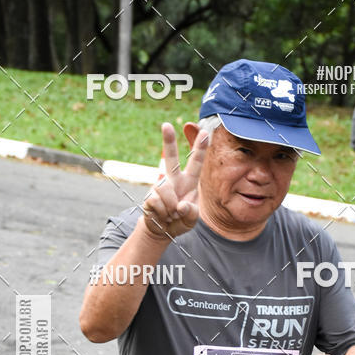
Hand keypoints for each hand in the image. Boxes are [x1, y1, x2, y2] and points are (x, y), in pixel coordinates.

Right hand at [142, 122, 207, 239]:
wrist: (162, 230)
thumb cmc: (180, 220)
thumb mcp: (192, 219)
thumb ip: (191, 213)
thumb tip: (179, 205)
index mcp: (189, 182)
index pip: (196, 163)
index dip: (200, 149)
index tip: (204, 133)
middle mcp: (174, 180)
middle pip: (171, 157)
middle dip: (168, 141)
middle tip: (166, 125)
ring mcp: (160, 186)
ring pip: (165, 189)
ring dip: (170, 207)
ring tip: (171, 214)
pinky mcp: (150, 196)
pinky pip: (157, 201)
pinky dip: (163, 213)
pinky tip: (162, 215)